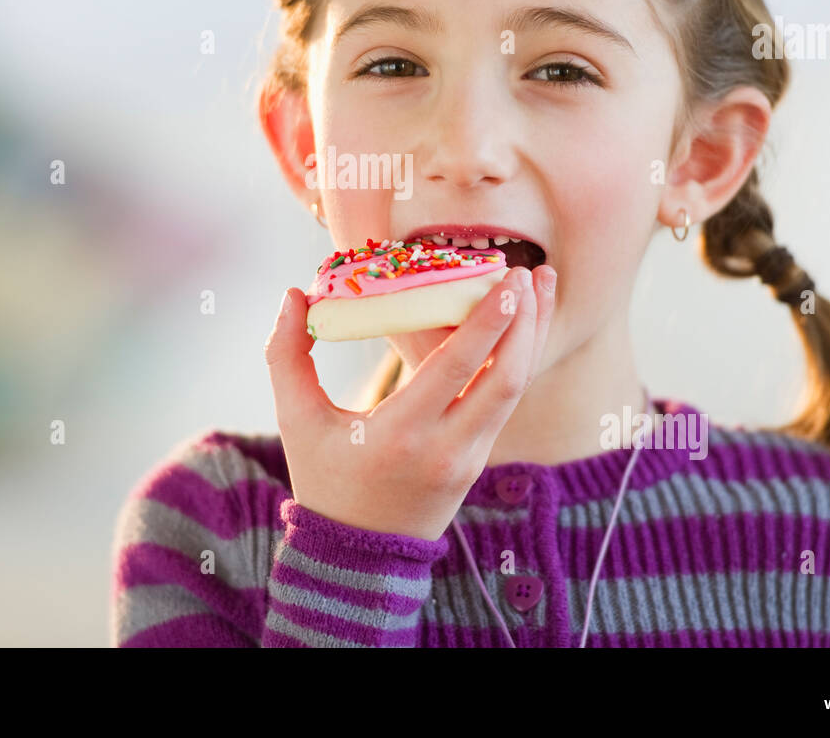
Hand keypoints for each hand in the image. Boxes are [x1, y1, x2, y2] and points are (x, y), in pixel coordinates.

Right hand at [264, 265, 555, 541]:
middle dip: (525, 321)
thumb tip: (294, 296)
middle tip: (531, 270)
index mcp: (401, 434)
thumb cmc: (324, 479)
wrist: (357, 558)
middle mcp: (446, 448)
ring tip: (543, 284)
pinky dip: (519, 358)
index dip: (488, 322)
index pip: (457, 369)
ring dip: (532, 335)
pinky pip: (506, 401)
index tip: (507, 279)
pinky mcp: (479, 460)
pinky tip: (523, 324)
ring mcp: (470, 458)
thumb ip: (286, 355)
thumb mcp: (295, 420)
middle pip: (505, 378)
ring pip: (516, 389)